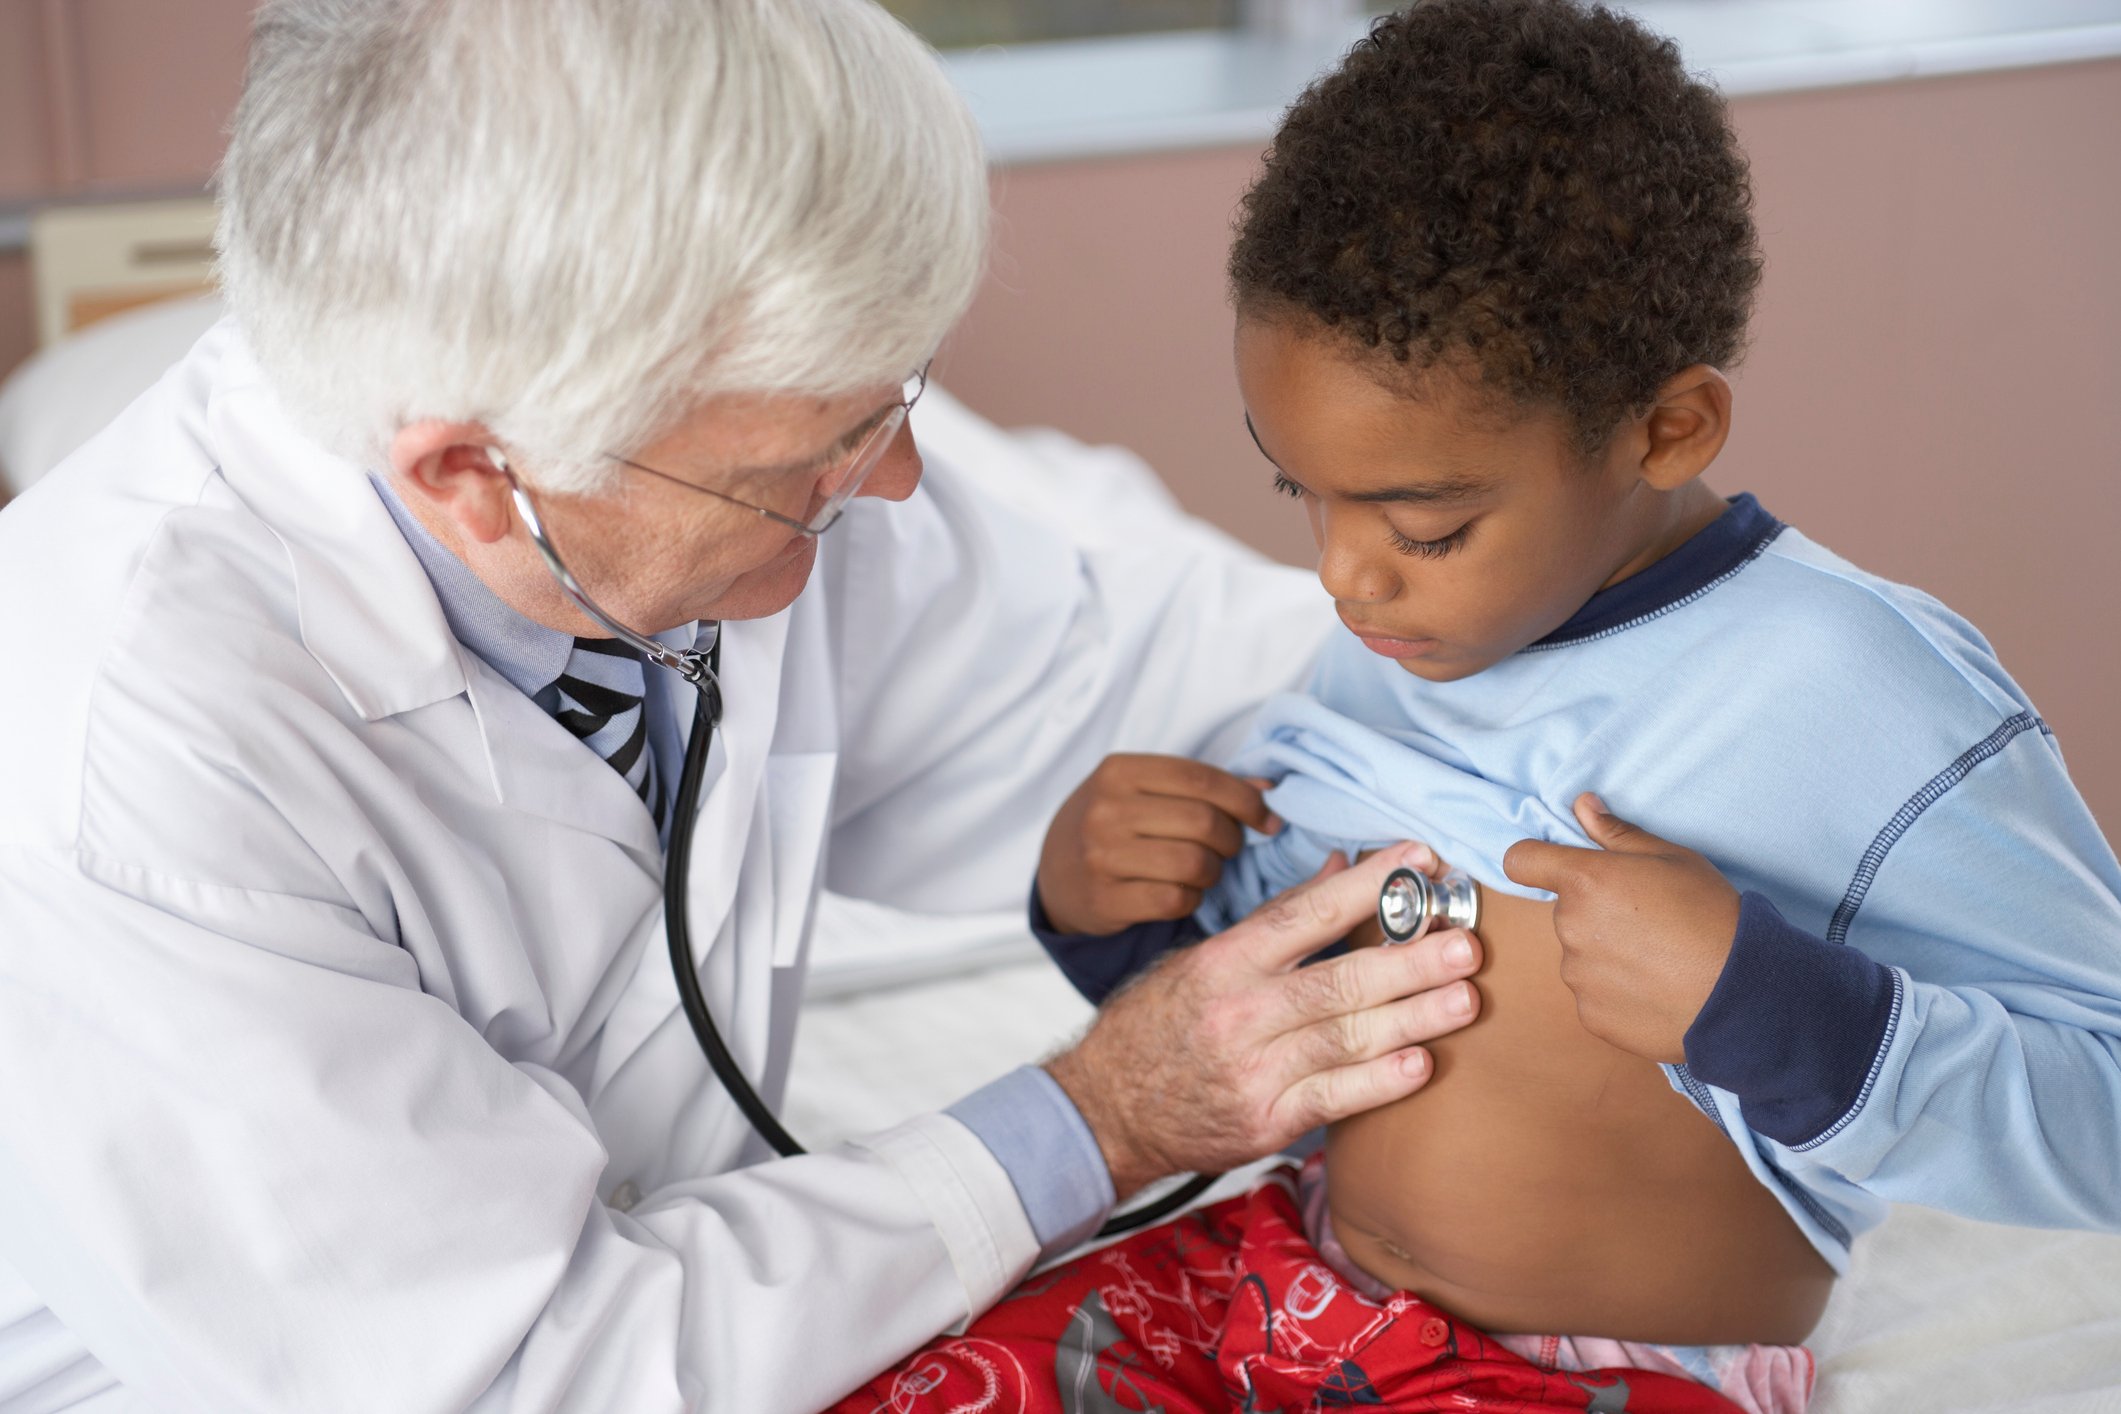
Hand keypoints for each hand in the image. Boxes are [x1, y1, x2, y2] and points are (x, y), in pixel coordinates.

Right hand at [1037, 754, 1280, 935]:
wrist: (1057, 872)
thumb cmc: (1115, 823)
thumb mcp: (1144, 789)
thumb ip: (1203, 786)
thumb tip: (1270, 790)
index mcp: (1118, 771)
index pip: (1202, 779)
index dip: (1246, 800)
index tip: (1267, 819)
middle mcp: (1105, 810)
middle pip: (1204, 822)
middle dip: (1232, 839)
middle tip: (1229, 847)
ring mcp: (1101, 856)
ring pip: (1194, 864)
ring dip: (1213, 872)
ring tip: (1203, 869)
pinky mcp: (1105, 900)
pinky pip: (1175, 901)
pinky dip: (1191, 899)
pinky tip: (1182, 892)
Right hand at [1046, 843, 1482, 1199]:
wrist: (1107, 1109)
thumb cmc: (1160, 1023)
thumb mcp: (1201, 959)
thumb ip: (1276, 919)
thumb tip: (1342, 868)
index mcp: (1222, 962)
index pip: (1304, 914)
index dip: (1366, 886)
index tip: (1419, 860)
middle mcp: (1237, 1014)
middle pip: (1337, 980)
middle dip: (1408, 961)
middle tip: (1464, 944)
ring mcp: (1251, 1072)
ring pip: (1344, 1039)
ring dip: (1412, 1018)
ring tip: (1465, 999)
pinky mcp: (1263, 1123)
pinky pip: (1332, 1099)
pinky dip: (1379, 1083)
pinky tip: (1421, 1064)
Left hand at [1502, 793, 1739, 1063]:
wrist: (1740, 992)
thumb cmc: (1711, 915)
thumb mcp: (1673, 858)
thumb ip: (1618, 833)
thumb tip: (1582, 804)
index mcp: (1585, 881)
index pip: (1521, 860)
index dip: (1534, 860)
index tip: (1550, 866)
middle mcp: (1570, 927)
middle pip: (1566, 912)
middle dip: (1596, 913)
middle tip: (1647, 922)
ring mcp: (1577, 975)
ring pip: (1580, 956)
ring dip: (1606, 955)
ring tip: (1659, 961)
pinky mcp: (1590, 1015)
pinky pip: (1594, 995)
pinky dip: (1617, 993)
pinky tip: (1656, 990)